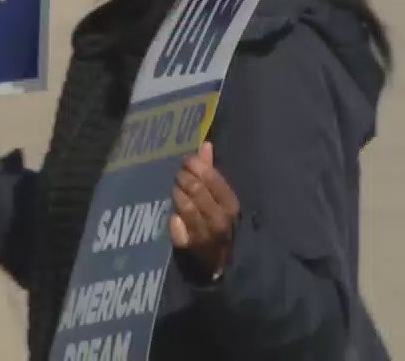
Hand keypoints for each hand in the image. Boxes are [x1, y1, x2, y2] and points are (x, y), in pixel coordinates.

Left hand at [169, 142, 240, 275]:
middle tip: (179, 175)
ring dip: (176, 192)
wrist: (219, 260)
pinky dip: (173, 217)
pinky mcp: (188, 245)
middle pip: (194, 188)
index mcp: (231, 204)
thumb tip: (205, 144)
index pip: (211, 177)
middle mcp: (219, 219)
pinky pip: (174, 223)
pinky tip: (176, 214)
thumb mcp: (221, 196)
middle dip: (183, 177)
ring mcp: (203, 233)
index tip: (187, 160)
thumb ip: (212, 170)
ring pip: (182, 204)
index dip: (195, 164)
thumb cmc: (220, 220)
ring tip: (177, 189)